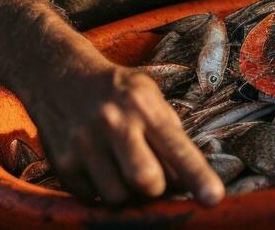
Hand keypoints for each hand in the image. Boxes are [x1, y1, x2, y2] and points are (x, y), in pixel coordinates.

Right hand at [24, 56, 223, 206]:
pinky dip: (101, 191)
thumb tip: (187, 181)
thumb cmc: (115, 90)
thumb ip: (169, 134)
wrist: (60, 74)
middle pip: (146, 180)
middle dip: (154, 189)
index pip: (177, 147)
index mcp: (144, 106)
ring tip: (120, 165)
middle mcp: (115, 123)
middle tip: (150, 174)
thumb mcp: (148, 96)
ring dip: (126, 193)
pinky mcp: (63, 163)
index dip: (198, 176)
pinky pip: (92, 199)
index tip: (214, 198)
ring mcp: (85, 143)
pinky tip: (98, 164)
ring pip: (118, 198)